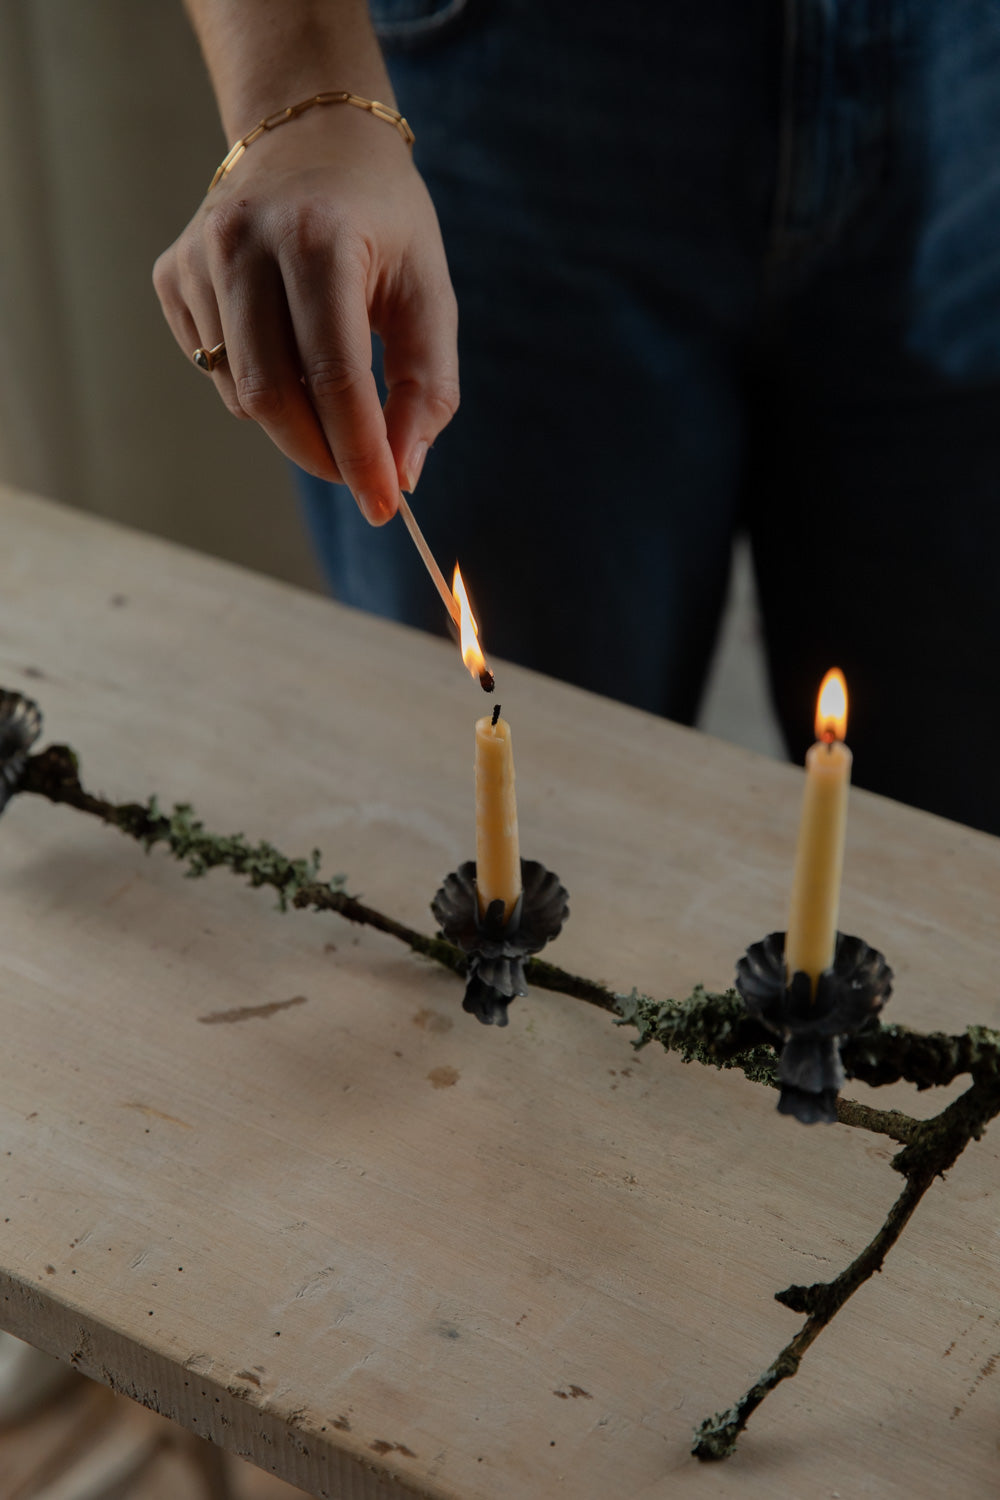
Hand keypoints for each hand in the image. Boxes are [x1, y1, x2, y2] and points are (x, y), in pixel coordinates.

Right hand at [154, 105, 458, 523]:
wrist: (312, 136)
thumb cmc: (383, 222)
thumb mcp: (428, 293)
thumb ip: (425, 388)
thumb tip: (401, 475)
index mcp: (318, 238)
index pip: (335, 378)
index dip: (360, 454)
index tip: (386, 505)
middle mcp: (244, 241)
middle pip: (273, 396)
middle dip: (323, 455)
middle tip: (362, 478)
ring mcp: (197, 256)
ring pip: (240, 393)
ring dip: (293, 423)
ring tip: (333, 397)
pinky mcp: (171, 274)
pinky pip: (214, 368)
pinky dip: (257, 386)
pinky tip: (285, 346)